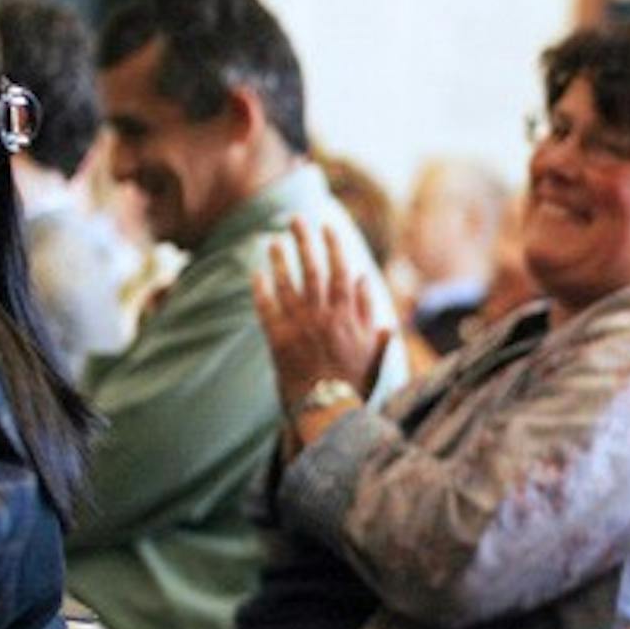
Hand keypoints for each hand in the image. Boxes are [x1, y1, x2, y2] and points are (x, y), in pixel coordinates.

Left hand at [252, 218, 388, 414]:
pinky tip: (256, 273)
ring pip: (287, 284)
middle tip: (296, 219)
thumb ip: (369, 314)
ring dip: (280, 260)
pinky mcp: (277, 340)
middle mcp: (322, 315)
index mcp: (347, 316)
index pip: (341, 270)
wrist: (328, 409)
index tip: (327, 226)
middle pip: (312, 269)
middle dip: (305, 241)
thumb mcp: (373, 348)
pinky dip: (261, 289)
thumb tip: (363, 282)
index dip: (333, 246)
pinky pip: (266, 308)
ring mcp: (298, 326)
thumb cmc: (355, 382)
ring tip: (274, 241)